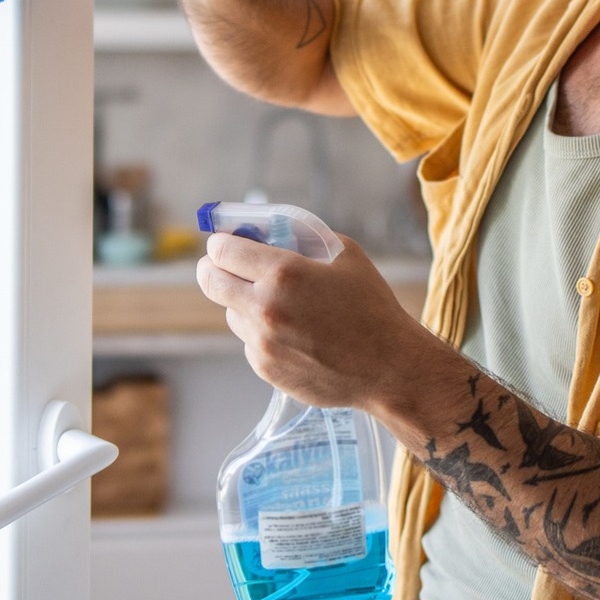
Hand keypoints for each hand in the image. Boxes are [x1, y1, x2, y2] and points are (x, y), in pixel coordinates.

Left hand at [196, 231, 439, 411]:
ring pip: (231, 312)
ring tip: (282, 305)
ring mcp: (262, 342)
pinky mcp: (266, 368)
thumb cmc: (371, 305)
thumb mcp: (344, 253)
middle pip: (210, 281)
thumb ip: (301, 236)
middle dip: (213, 268)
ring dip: (244, 303)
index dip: (221, 242)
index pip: (222, 249)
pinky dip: (262, 333)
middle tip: (226, 266)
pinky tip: (296, 334)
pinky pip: (250, 342)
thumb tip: (263, 231)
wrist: (389, 367)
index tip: (227, 243)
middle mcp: (265, 308)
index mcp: (283, 272)